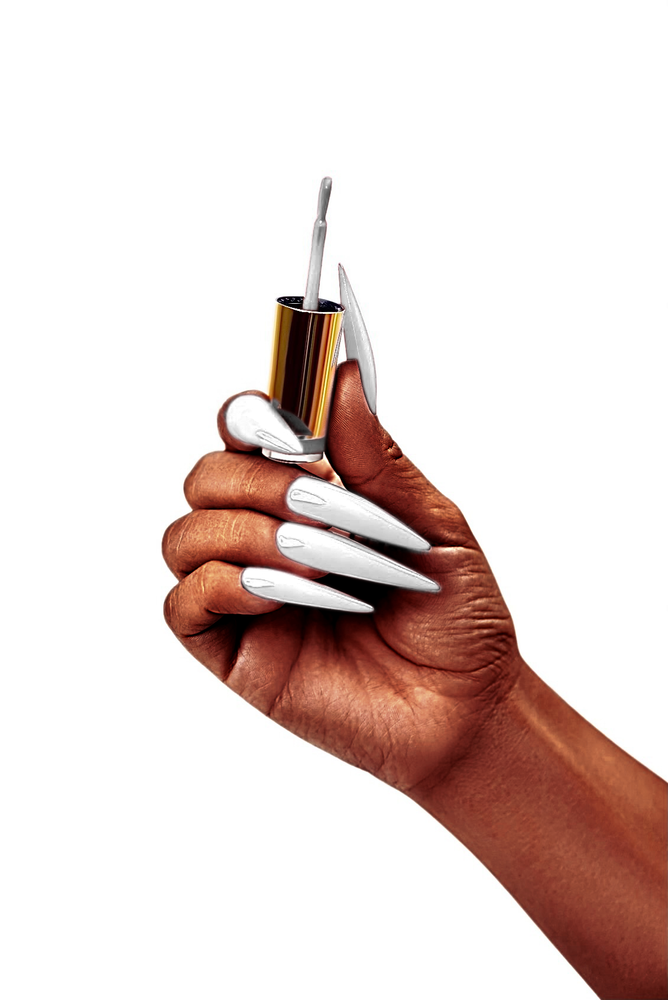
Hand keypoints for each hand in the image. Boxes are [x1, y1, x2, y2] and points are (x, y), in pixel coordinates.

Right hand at [163, 359, 522, 792]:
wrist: (466, 708)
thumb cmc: (455, 616)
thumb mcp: (431, 524)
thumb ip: (376, 459)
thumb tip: (341, 380)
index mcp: (311, 499)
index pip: (246, 436)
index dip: (251, 417)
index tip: (289, 426)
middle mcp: (267, 537)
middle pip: (206, 477)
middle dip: (258, 481)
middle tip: (319, 506)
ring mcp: (246, 594)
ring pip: (184, 534)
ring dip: (245, 533)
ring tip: (316, 561)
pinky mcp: (232, 649)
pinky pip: (183, 603)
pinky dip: (223, 584)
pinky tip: (279, 594)